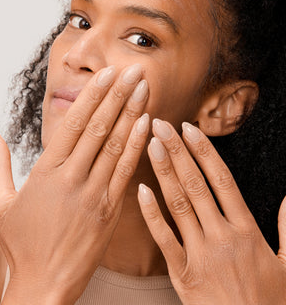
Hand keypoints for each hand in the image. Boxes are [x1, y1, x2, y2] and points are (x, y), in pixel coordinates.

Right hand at [0, 64, 149, 303]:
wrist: (43, 285)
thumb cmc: (19, 243)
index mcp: (46, 172)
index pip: (75, 124)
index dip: (94, 96)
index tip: (108, 73)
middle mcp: (73, 178)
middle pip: (101, 127)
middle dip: (119, 94)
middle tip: (134, 69)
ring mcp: (95, 195)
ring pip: (118, 145)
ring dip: (133, 113)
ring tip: (144, 88)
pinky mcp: (111, 211)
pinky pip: (127, 171)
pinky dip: (138, 145)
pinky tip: (149, 124)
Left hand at [138, 120, 285, 304]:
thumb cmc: (271, 303)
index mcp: (247, 231)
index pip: (222, 180)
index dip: (204, 151)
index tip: (188, 129)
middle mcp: (222, 237)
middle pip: (196, 184)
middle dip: (177, 151)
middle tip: (160, 125)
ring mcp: (200, 255)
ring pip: (178, 204)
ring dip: (164, 172)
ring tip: (150, 145)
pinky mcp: (182, 274)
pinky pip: (164, 239)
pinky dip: (152, 214)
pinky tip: (141, 190)